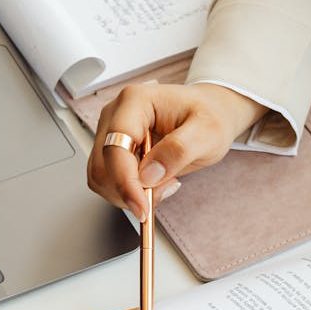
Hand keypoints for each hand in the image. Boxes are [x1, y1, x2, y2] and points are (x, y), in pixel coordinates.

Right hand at [87, 83, 266, 220]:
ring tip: (163, 182)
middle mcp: (115, 115)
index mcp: (135, 101)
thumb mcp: (208, 132)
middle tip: (165, 188)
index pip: (115, 147)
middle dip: (130, 190)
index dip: (125, 182)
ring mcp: (110, 133)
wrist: (209, 113)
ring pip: (101, 178)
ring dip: (129, 193)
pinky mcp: (111, 151)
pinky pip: (108, 181)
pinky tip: (152, 183)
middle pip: (103, 166)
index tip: (142, 207)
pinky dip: (128, 192)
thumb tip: (148, 175)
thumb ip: (179, 150)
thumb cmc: (209, 116)